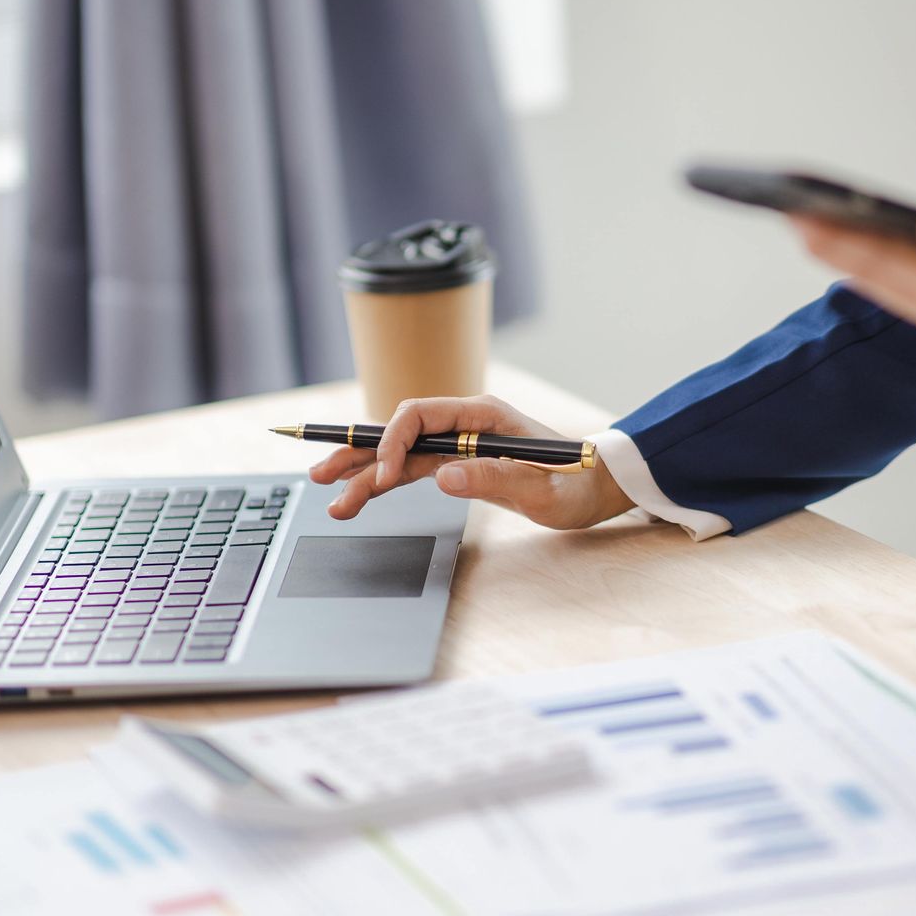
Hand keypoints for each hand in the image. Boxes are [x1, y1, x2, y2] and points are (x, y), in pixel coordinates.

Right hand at [311, 394, 634, 529]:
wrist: (594, 488)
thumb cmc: (574, 483)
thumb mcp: (539, 487)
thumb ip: (492, 479)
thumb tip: (443, 477)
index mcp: (482, 414)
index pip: (419, 415)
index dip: (393, 442)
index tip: (386, 477)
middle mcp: (463, 424)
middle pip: (398, 433)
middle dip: (359, 453)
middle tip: (321, 475)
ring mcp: (457, 445)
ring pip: (399, 456)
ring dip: (365, 475)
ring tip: (333, 501)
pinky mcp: (458, 466)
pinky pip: (412, 471)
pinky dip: (385, 484)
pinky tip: (358, 496)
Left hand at [793, 187, 915, 355]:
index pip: (885, 262)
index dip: (837, 238)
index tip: (796, 217)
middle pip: (879, 279)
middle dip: (833, 248)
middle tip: (789, 216)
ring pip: (895, 291)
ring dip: (856, 262)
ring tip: (818, 231)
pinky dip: (888, 274)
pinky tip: (870, 257)